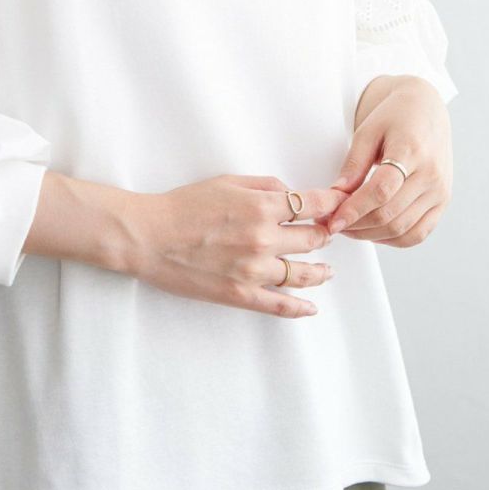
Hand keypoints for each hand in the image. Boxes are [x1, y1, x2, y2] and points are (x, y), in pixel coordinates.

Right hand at [124, 174, 339, 318]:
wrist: (148, 236)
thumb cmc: (182, 205)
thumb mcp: (226, 181)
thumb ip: (264, 185)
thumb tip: (291, 194)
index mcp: (262, 206)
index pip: (313, 205)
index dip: (332, 205)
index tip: (339, 206)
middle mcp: (264, 238)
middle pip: (313, 239)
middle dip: (325, 235)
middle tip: (328, 235)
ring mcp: (254, 270)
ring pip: (302, 274)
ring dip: (320, 272)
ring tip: (326, 271)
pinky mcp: (240, 294)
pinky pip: (279, 305)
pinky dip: (299, 308)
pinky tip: (311, 307)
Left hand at [327, 77, 452, 247]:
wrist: (426, 111)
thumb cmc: (394, 117)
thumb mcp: (367, 131)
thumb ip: (353, 164)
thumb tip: (336, 195)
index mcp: (412, 150)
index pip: (381, 191)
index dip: (354, 210)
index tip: (332, 220)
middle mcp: (432, 174)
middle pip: (390, 214)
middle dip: (357, 225)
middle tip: (333, 224)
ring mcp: (440, 191)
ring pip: (402, 229)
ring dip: (371, 235)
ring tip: (349, 228)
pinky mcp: (443, 202)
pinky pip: (418, 234)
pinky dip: (393, 240)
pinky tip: (373, 232)